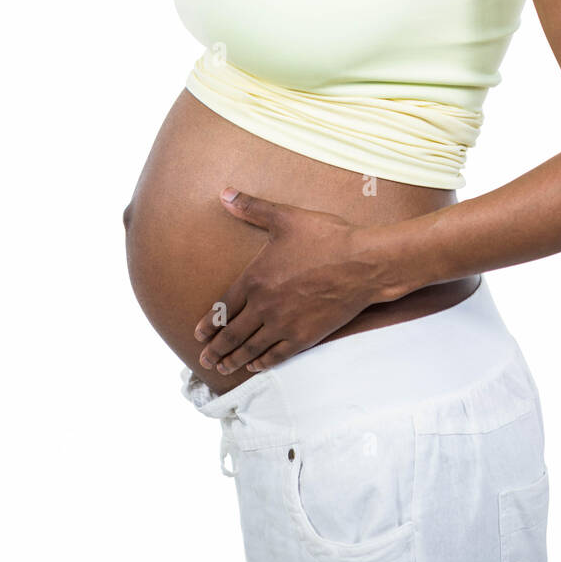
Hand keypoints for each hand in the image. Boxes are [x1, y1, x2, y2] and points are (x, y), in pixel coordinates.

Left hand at [193, 188, 389, 375]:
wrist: (362, 262)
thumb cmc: (325, 237)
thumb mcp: (286, 217)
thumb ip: (252, 208)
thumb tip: (224, 193)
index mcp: (256, 278)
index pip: (224, 307)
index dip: (209, 323)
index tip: (199, 334)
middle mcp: (265, 306)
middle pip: (232, 333)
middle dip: (215, 348)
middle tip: (204, 359)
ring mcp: (284, 324)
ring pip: (251, 348)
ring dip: (233, 359)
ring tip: (221, 368)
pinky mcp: (305, 336)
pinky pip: (277, 355)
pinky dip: (262, 363)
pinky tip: (254, 367)